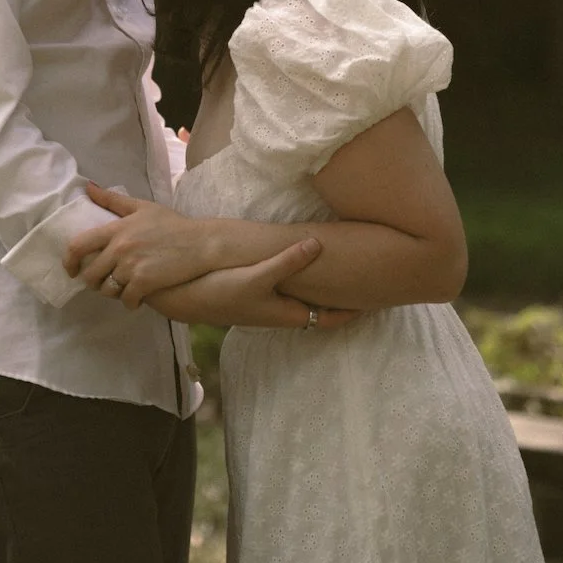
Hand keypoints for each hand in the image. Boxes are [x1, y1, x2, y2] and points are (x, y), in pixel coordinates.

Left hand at [65, 183, 220, 308]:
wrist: (201, 243)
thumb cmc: (173, 224)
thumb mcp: (142, 207)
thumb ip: (113, 200)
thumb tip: (88, 187)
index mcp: (116, 229)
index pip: (78, 246)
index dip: (70, 262)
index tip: (72, 270)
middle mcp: (119, 248)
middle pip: (91, 274)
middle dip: (94, 283)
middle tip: (105, 283)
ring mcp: (131, 266)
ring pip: (107, 290)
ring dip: (112, 293)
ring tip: (122, 290)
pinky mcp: (144, 283)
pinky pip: (126, 300)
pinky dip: (130, 303)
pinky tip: (137, 299)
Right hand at [146, 250, 362, 329]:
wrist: (184, 298)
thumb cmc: (222, 292)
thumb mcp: (257, 277)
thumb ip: (287, 261)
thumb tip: (318, 245)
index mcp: (288, 314)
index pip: (331, 318)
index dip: (355, 310)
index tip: (378, 299)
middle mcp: (282, 312)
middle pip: (322, 308)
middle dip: (343, 297)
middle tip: (366, 280)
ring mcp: (269, 303)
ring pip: (306, 298)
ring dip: (322, 288)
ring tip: (341, 269)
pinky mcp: (256, 293)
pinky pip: (289, 288)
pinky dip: (303, 279)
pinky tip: (302, 261)